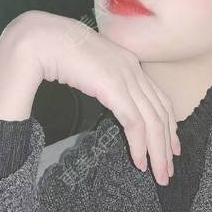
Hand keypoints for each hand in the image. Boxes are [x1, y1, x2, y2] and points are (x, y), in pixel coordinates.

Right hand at [19, 10, 180, 185]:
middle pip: (161, 111)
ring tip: (159, 174)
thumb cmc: (54, 49)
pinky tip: (139, 162)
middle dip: (167, 143)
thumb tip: (102, 96)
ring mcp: (125, 76)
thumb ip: (100, 80)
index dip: (168, 123)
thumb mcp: (86, 67)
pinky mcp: (113, 86)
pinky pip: (134, 122)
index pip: (158, 97)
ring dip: (158, 151)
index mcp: (127, 61)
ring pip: (153, 120)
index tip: (171, 146)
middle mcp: (132, 68)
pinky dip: (140, 145)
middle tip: (169, 169)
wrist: (40, 37)